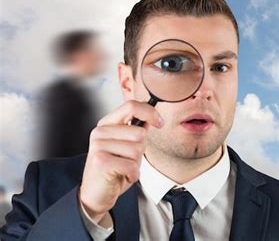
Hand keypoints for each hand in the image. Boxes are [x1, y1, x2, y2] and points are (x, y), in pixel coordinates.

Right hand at [79, 100, 162, 224]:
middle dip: (140, 150)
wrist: (96, 194)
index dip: (150, 112)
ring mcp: (99, 146)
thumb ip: (136, 131)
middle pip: (139, 133)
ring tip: (122, 168)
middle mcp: (100, 132)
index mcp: (106, 124)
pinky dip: (132, 175)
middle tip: (127, 159)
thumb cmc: (113, 170)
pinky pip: (132, 165)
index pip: (131, 106)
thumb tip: (152, 117)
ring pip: (137, 149)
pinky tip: (121, 176)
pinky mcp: (101, 161)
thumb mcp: (127, 147)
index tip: (160, 123)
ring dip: (135, 163)